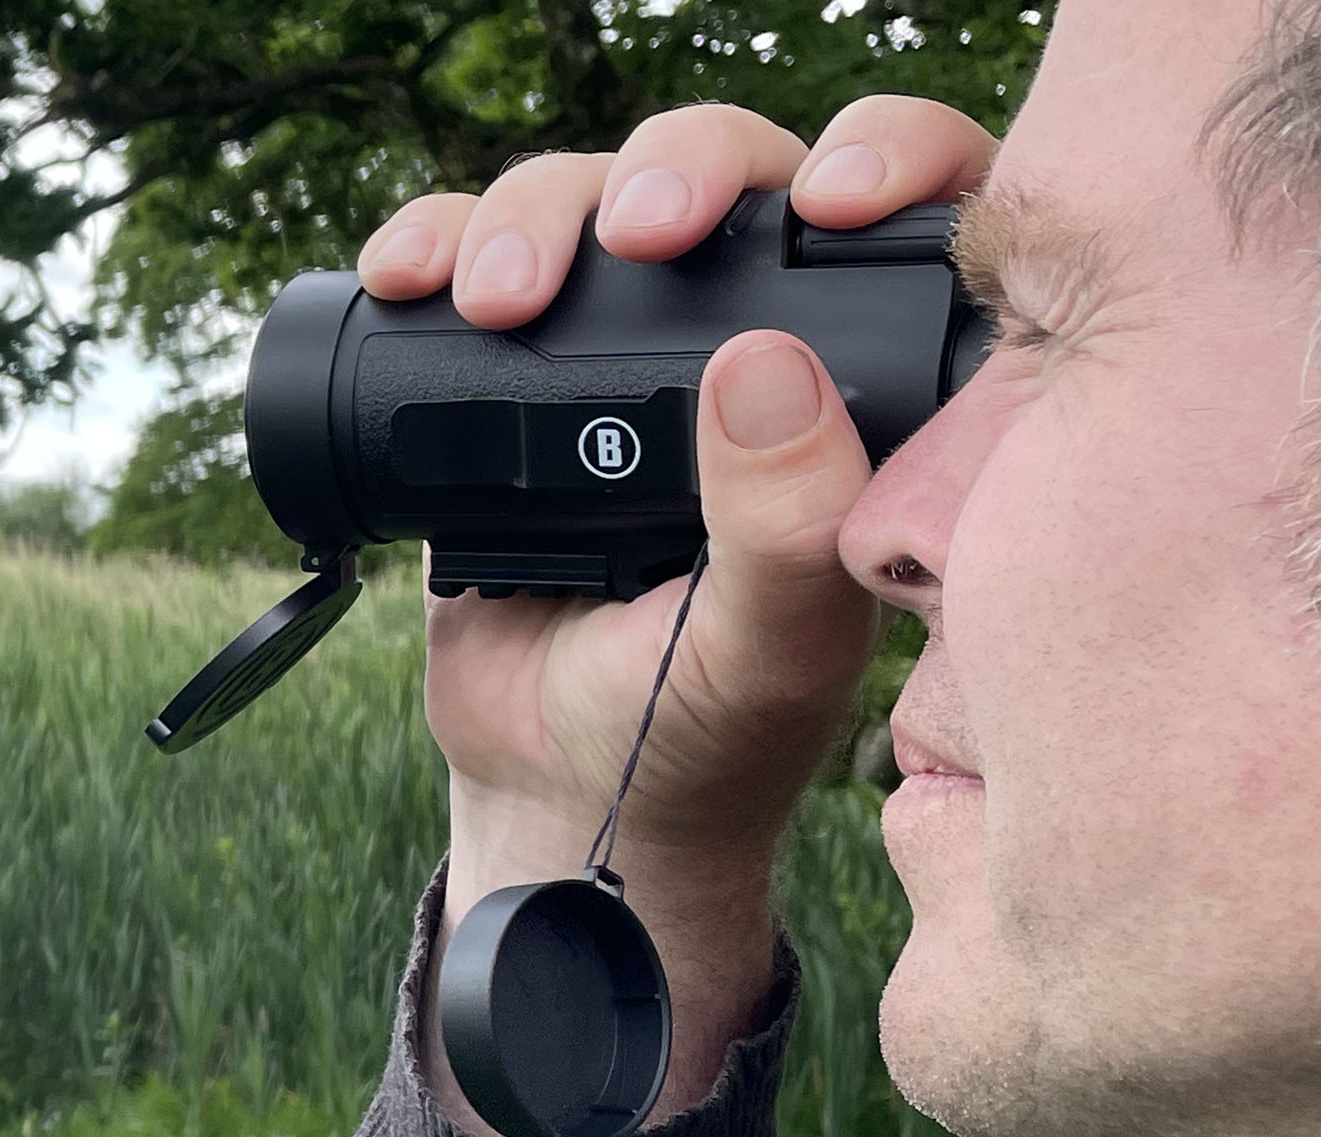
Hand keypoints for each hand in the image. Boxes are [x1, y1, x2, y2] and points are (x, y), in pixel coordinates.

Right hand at [357, 98, 1000, 1135]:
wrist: (554, 791)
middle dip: (676, 172)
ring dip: (537, 213)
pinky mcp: (515, 376)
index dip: (892, 161)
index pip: (913, 222)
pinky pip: (475, 261)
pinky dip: (436, 244)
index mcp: (863, 398)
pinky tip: (408, 273)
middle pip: (733, 174)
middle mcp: (756, 350)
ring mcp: (628, 355)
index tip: (837, 196)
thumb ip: (788, 536)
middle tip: (636, 233)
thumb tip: (764, 364)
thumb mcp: (766, 658)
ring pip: (594, 199)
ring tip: (493, 299)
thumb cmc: (696, 736)